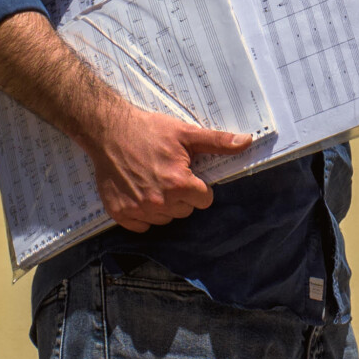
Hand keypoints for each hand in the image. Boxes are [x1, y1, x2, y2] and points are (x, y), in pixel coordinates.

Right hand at [82, 98, 253, 231]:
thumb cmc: (150, 131)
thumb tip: (248, 141)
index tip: (187, 172)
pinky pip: (142, 227)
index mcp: (178, 184)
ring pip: (165, 219)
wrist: (110, 131)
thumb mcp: (186, 133)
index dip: (198, 186)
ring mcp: (138, 210)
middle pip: (185, 211)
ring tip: (153, 181)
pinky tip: (140, 193)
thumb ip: (218, 141)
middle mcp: (159, 202)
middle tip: (168, 173)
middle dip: (182, 195)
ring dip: (163, 206)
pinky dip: (143, 214)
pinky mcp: (120, 214)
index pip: (204, 200)